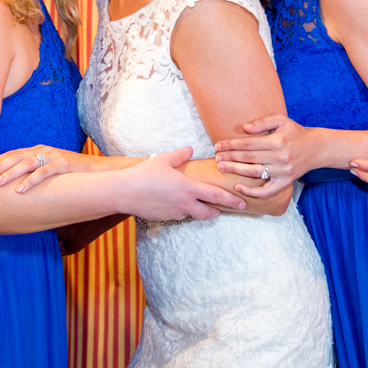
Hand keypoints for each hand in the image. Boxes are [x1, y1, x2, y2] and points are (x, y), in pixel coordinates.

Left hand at [0, 145, 87, 193]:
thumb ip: (34, 173)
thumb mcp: (49, 169)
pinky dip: (31, 181)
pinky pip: (44, 173)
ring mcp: (53, 156)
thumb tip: (14, 185)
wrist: (97, 170)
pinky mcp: (63, 164)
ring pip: (27, 163)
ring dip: (10, 173)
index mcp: (37, 151)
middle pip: (16, 156)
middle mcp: (43, 150)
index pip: (12, 154)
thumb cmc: (70, 173)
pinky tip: (20, 190)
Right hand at [126, 147, 248, 222]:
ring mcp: (175, 212)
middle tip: (222, 208)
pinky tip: (176, 202)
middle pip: (209, 213)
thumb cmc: (144, 174)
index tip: (242, 202)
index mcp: (188, 188)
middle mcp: (185, 203)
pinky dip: (182, 210)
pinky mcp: (165, 218)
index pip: (217, 196)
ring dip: (199, 211)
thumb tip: (190, 150)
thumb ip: (180, 155)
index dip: (231, 200)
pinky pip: (179, 215)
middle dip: (218, 211)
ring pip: (194, 215)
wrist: (124, 192)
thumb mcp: (163, 160)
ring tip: (198, 203)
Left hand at [213, 113, 304, 198]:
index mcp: (277, 141)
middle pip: (248, 158)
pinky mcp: (285, 182)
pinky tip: (238, 188)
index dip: (231, 145)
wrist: (316, 148)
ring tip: (222, 167)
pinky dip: (252, 192)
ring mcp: (282, 172)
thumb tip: (244, 128)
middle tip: (216, 158)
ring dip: (235, 171)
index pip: (248, 144)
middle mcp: (280, 157)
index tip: (218, 145)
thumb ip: (262, 122)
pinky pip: (266, 191)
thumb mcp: (281, 120)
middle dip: (230, 157)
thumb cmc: (295, 132)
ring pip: (254, 173)